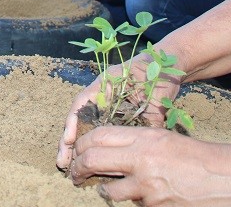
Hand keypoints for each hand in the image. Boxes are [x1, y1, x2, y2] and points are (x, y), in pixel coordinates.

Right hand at [57, 53, 178, 170]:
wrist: (168, 65)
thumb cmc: (159, 73)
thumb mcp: (155, 95)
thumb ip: (150, 116)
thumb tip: (147, 145)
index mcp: (105, 83)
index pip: (82, 102)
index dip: (73, 122)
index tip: (69, 141)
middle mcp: (100, 94)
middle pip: (78, 117)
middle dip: (68, 140)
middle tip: (62, 162)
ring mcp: (105, 104)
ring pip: (85, 125)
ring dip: (76, 144)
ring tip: (66, 164)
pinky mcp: (112, 113)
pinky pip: (98, 129)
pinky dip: (90, 142)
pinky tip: (86, 158)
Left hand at [69, 126, 230, 205]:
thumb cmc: (205, 158)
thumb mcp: (168, 141)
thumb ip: (139, 146)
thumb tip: (109, 153)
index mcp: (146, 136)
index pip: (99, 136)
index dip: (82, 144)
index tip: (76, 152)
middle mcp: (143, 159)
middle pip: (92, 160)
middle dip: (78, 168)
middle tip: (75, 174)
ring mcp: (149, 187)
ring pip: (108, 191)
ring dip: (104, 192)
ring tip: (105, 191)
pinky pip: (134, 206)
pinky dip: (134, 203)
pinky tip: (144, 198)